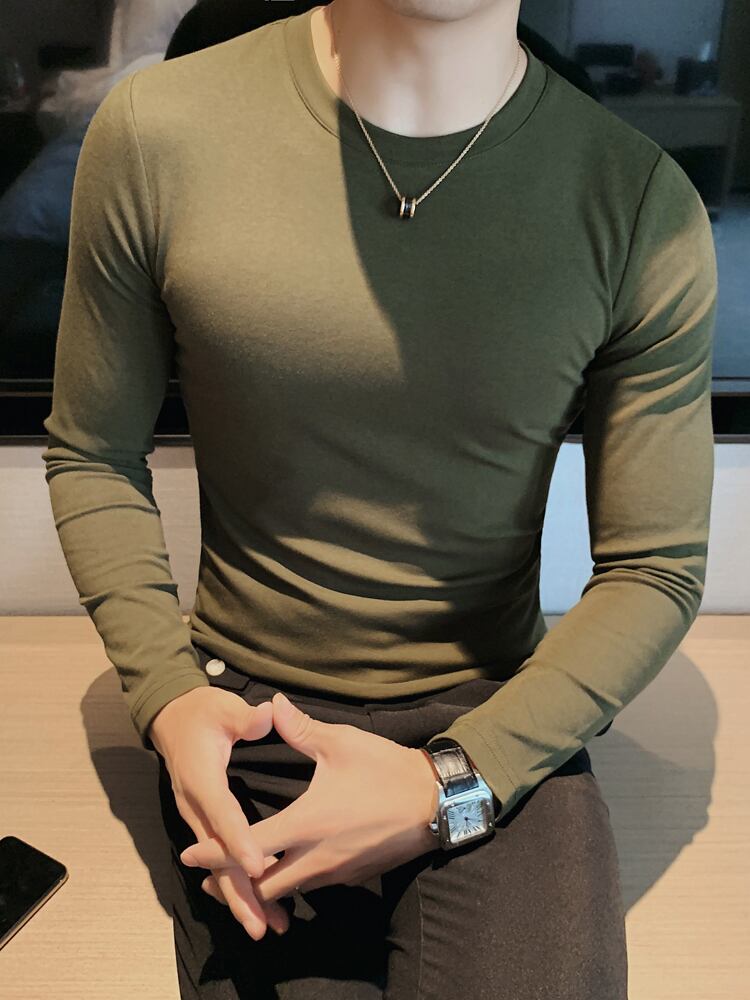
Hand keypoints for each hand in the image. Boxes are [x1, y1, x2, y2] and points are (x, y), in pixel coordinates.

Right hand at [148, 686, 292, 938]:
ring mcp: (196, 818)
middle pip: (215, 857)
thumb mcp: (223, 706)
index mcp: (201, 778)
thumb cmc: (201, 711)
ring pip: (216, 866)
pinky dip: (235, 882)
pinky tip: (258, 903)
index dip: (239, 842)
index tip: (260, 866)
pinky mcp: (203, 822)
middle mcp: (195, 806)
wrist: (171, 717)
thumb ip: (245, 717)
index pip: (221, 814)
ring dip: (239, 896)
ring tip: (267, 925)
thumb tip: (268, 715)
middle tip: (262, 924)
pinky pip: (219, 859)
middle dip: (238, 892)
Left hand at [179, 691, 439, 904]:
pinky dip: (290, 883)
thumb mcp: (341, 743)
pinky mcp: (352, 875)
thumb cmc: (386, 770)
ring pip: (289, 890)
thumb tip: (271, 703)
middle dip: (233, 884)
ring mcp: (336, 871)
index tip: (190, 855)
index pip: (249, 847)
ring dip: (262, 887)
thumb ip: (300, 729)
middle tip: (208, 877)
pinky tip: (285, 869)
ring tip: (240, 878)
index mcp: (307, 823)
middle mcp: (317, 857)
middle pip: (263, 887)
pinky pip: (312, 886)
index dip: (216, 854)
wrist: (434, 802)